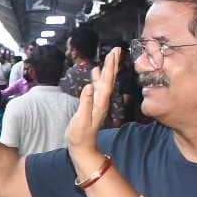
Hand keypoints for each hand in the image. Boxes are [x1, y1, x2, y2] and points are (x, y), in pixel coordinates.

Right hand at [66, 46, 121, 171]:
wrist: (82, 146)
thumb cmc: (80, 135)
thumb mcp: (81, 120)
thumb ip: (85, 103)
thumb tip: (89, 86)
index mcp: (100, 102)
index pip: (107, 81)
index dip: (110, 67)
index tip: (113, 54)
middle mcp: (102, 100)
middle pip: (109, 79)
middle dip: (112, 64)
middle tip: (116, 49)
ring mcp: (98, 102)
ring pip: (104, 82)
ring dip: (107, 69)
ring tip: (109, 56)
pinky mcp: (93, 104)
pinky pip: (97, 87)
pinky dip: (97, 78)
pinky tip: (95, 72)